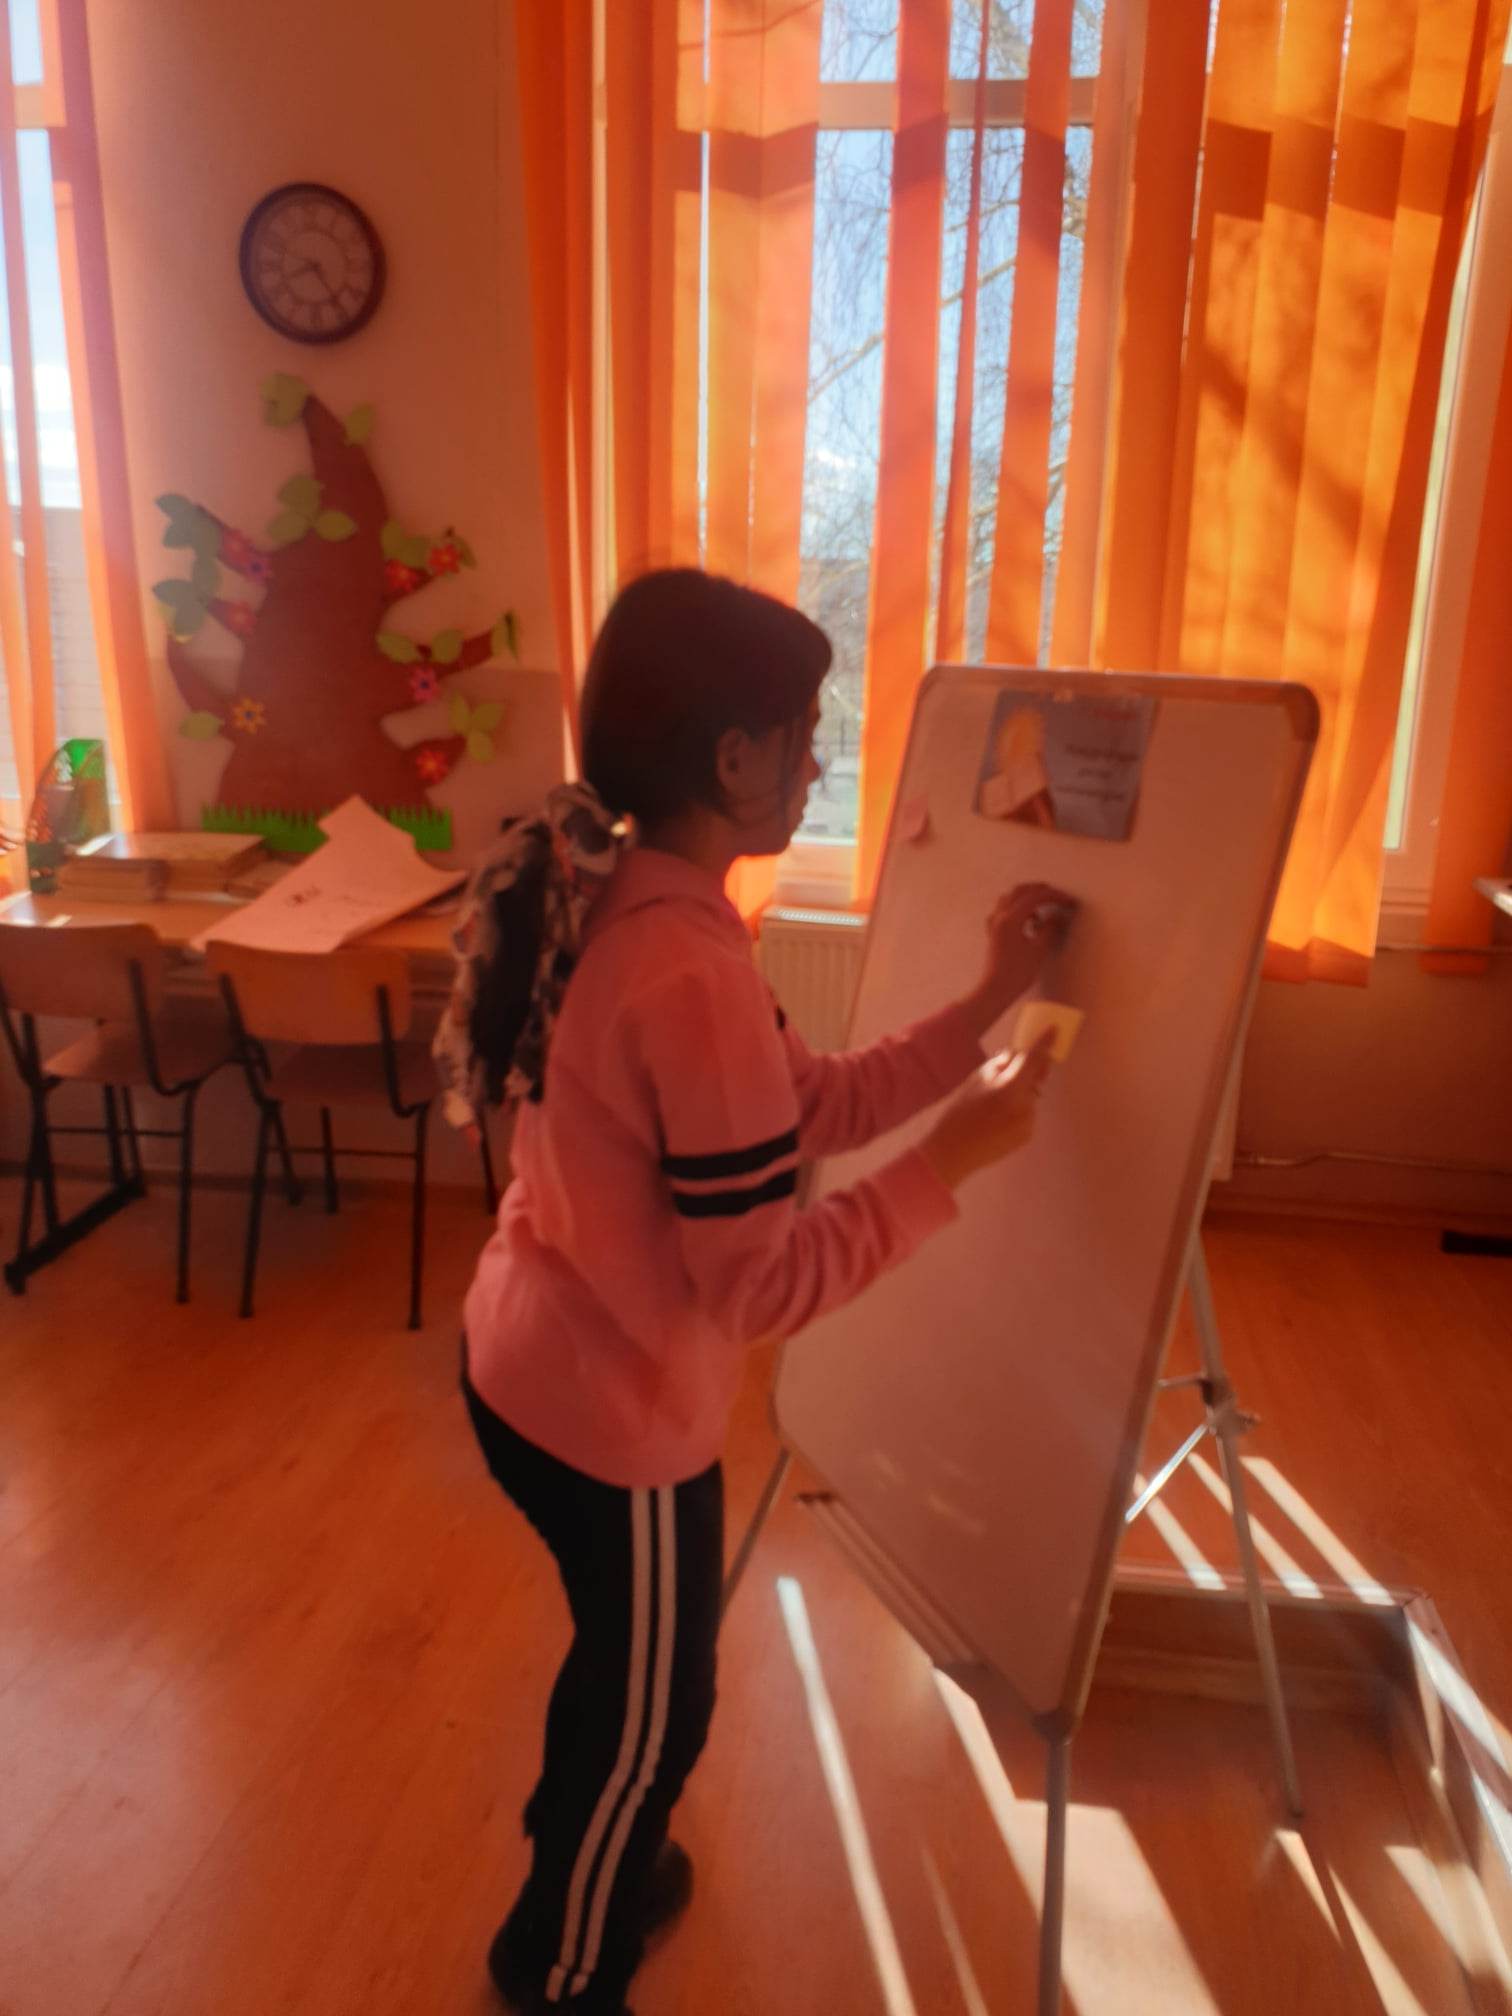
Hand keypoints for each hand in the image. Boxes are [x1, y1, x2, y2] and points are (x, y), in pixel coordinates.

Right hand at [919, 1033, 1055, 1190]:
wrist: (953, 1153)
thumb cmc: (959, 1114)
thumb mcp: (975, 1081)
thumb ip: (999, 1065)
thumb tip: (1016, 1054)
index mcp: (1010, 1088)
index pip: (1034, 1059)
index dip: (1045, 1043)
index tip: (1053, 1030)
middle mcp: (1025, 1105)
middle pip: (1033, 1079)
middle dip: (1025, 1073)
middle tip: (1005, 1076)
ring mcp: (1028, 1122)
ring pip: (1029, 1097)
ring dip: (1018, 1095)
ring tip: (991, 1108)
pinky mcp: (1027, 1135)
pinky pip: (1026, 1115)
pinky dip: (1016, 1112)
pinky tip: (996, 1121)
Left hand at [964, 883, 1077, 1036]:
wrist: (996, 989)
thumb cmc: (1018, 973)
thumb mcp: (1039, 949)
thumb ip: (1050, 928)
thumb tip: (1060, 915)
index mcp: (1010, 919)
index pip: (1035, 897)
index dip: (1055, 896)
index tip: (1070, 901)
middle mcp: (999, 916)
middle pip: (1020, 891)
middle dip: (1040, 890)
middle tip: (1058, 896)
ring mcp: (994, 923)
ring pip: (1010, 898)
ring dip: (1028, 897)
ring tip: (1045, 906)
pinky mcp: (993, 931)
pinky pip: (1005, 909)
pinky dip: (1019, 908)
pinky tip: (1031, 921)